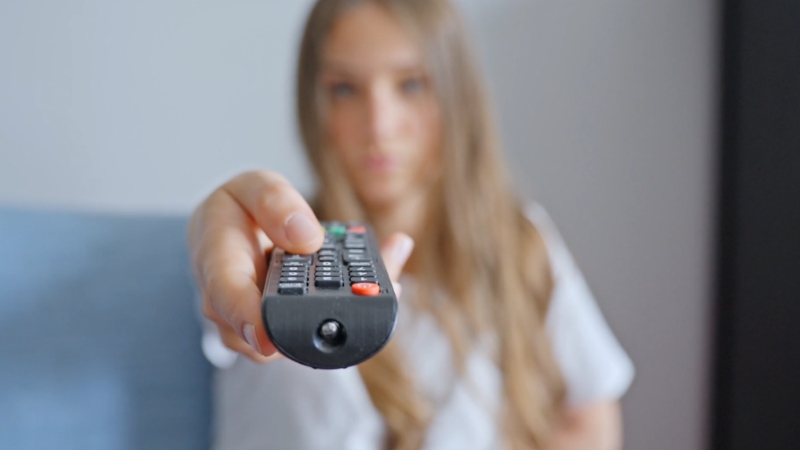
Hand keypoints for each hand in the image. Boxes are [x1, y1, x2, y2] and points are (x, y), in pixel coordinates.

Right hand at [188, 170, 413, 362]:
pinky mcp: (279, 332)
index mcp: (218, 264)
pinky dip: (346, 311)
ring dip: (343, 316)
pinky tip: (379, 286)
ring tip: (389, 282)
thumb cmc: (238, 209)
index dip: (250, 321)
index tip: (271, 336)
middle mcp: (231, 307)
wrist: (229, 232)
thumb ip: (275, 202)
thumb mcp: (252, 186)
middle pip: (267, 334)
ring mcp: (255, 326)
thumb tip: (308, 238)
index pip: (228, 298)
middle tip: (372, 293)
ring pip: (295, 341)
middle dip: (321, 322)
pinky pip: (310, 332)